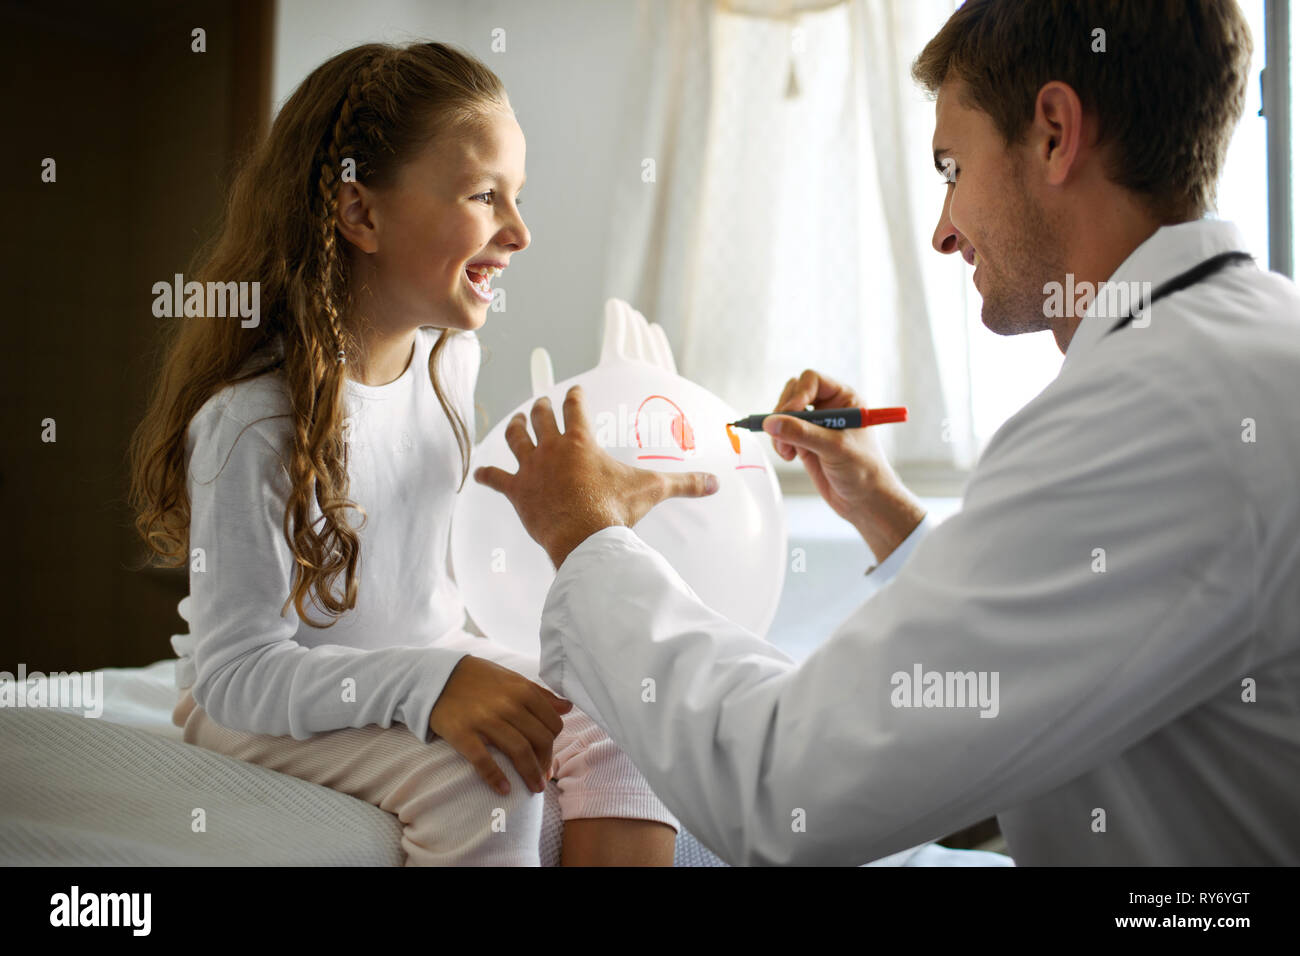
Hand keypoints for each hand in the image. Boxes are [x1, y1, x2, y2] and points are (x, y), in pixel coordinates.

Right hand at [428, 655, 573, 795]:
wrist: (437, 676)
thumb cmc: (479, 678)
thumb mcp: (512, 679)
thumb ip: (540, 694)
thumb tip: (567, 707)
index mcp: (523, 690)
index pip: (552, 724)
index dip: (554, 744)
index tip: (548, 756)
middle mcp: (508, 705)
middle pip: (540, 741)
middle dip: (545, 763)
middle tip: (543, 778)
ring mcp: (485, 720)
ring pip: (519, 752)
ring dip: (530, 775)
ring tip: (534, 789)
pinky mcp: (463, 734)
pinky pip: (484, 761)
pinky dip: (497, 778)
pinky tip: (505, 790)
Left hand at [474, 385, 720, 568]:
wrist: (583, 538)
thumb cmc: (615, 510)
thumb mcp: (652, 490)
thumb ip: (684, 483)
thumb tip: (716, 483)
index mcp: (581, 441)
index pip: (576, 408)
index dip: (576, 397)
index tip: (576, 391)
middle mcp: (552, 448)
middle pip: (541, 417)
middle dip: (541, 407)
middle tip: (541, 403)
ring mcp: (531, 469)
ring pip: (516, 438)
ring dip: (515, 428)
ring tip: (515, 422)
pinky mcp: (517, 492)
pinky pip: (496, 478)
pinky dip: (487, 475)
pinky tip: (478, 473)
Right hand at [766, 369, 924, 561]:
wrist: (864, 501)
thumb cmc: (862, 471)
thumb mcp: (834, 448)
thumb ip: (802, 433)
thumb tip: (771, 423)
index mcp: (845, 399)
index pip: (812, 380)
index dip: (798, 394)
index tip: (790, 414)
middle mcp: (829, 407)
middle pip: (794, 392)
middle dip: (784, 412)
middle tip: (782, 433)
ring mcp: (816, 425)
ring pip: (784, 413)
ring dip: (779, 430)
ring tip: (787, 451)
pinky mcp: (805, 441)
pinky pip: (782, 432)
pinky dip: (779, 442)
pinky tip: (789, 456)